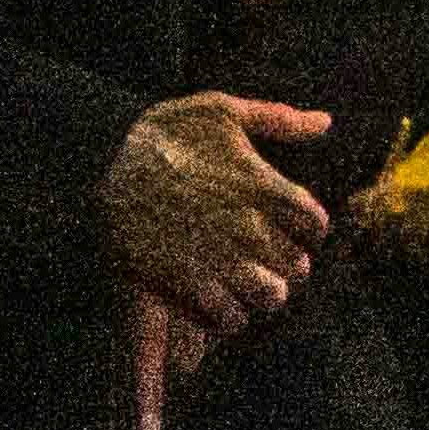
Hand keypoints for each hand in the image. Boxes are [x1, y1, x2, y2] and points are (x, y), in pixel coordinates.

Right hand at [99, 91, 332, 340]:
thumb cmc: (163, 133)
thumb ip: (279, 119)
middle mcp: (249, 227)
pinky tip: (216, 298)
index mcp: (264, 187)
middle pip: (296, 268)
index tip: (289, 228)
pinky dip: (228, 314)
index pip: (316, 224)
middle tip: (263, 258)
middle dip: (284, 264)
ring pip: (269, 298)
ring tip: (242, 282)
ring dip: (259, 292)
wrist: (101, 160)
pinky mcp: (187, 286)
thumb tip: (327, 122)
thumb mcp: (222, 111)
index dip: (306, 229)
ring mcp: (220, 260)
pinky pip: (230, 319)